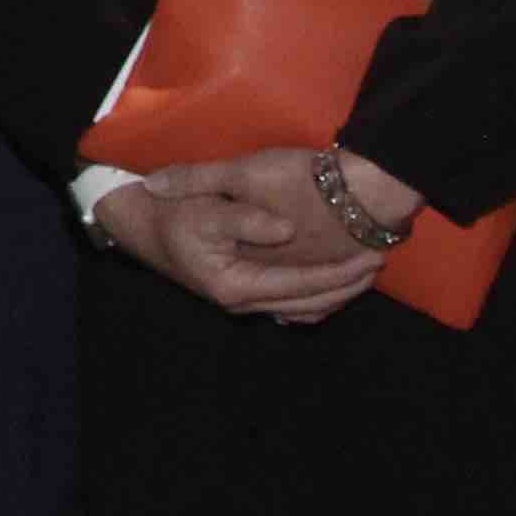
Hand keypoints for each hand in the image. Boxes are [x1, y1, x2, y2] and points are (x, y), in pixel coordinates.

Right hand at [105, 153, 386, 322]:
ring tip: (364, 273)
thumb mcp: (204, 207)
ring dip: (335, 293)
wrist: (138, 223)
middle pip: (309, 302)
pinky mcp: (241, 291)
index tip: (371, 257)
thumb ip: (246, 218)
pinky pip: (289, 303)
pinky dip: (315, 297)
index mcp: (236, 285)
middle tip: (378, 262)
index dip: (340, 273)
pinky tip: (332, 282)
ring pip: (302, 307)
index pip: (302, 284)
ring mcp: (242, 300)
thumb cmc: (170, 212)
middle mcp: (243, 302)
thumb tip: (288, 230)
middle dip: (347, 285)